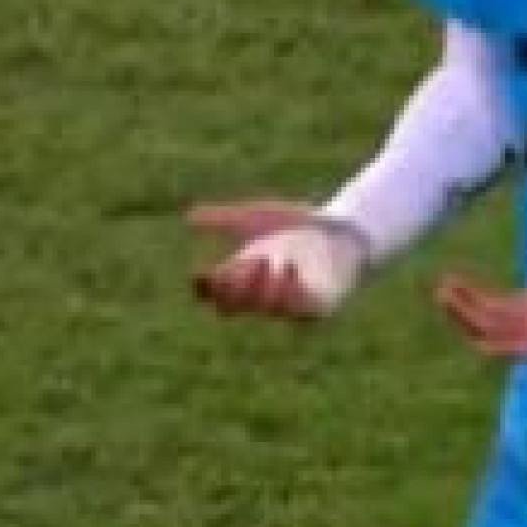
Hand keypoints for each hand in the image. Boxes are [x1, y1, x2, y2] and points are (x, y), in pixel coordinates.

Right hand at [188, 200, 360, 320]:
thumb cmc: (295, 225)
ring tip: (275, 260)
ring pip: (266, 308)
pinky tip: (290, 269)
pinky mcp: (317, 306)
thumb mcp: (254, 218)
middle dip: (234, 286)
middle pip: (234, 307)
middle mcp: (262, 294)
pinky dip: (291, 292)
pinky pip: (300, 310)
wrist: (337, 227)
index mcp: (244, 275)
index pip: (215, 295)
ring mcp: (288, 303)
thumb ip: (224, 219)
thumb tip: (189, 217)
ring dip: (264, 286)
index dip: (205, 289)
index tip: (202, 273)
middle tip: (250, 260)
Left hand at [435, 266, 526, 359]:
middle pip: (494, 333)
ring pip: (487, 320)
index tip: (470, 335)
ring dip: (463, 307)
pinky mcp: (522, 306)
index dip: (493, 342)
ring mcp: (526, 320)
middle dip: (467, 319)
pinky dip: (471, 296)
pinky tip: (454, 282)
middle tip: (443, 295)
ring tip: (442, 287)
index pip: (516, 346)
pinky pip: (491, 305)